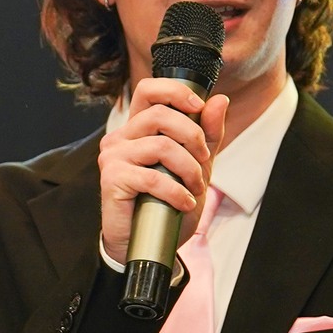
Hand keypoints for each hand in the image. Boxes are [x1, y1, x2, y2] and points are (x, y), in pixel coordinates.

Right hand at [97, 78, 229, 264]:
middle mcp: (121, 137)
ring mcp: (113, 156)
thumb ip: (207, 134)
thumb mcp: (196, 165)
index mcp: (138, 128)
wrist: (147, 243)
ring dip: (188, 169)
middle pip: (160, 114)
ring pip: (160, 145)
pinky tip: (184, 203)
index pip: (149, 90)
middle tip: (204, 161)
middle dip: (193, 137)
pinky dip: (176, 192)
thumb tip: (219, 100)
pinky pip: (152, 177)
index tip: (198, 107)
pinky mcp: (112, 179)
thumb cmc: (166, 203)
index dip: (175, 91)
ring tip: (195, 188)